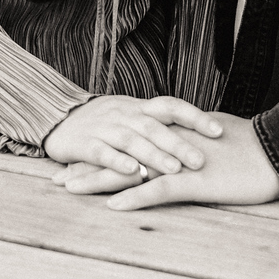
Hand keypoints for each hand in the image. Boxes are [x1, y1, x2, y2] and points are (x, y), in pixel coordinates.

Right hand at [43, 95, 222, 180]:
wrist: (58, 118)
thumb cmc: (105, 123)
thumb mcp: (133, 118)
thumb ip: (159, 127)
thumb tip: (201, 137)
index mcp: (139, 108)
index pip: (171, 106)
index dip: (195, 117)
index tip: (219, 131)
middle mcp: (124, 114)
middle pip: (155, 126)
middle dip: (178, 143)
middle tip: (201, 159)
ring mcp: (104, 128)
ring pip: (132, 140)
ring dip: (153, 155)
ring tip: (174, 169)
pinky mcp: (85, 144)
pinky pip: (102, 152)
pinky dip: (117, 161)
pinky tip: (132, 172)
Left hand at [61, 112, 278, 210]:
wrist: (278, 151)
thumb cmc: (252, 148)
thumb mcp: (214, 141)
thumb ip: (191, 144)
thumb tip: (179, 148)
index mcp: (173, 138)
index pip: (129, 144)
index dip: (102, 153)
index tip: (77, 160)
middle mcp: (170, 148)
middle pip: (121, 156)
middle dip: (88, 166)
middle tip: (57, 177)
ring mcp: (180, 164)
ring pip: (130, 172)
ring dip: (98, 181)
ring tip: (69, 188)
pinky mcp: (195, 182)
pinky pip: (159, 191)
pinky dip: (135, 198)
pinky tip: (112, 206)